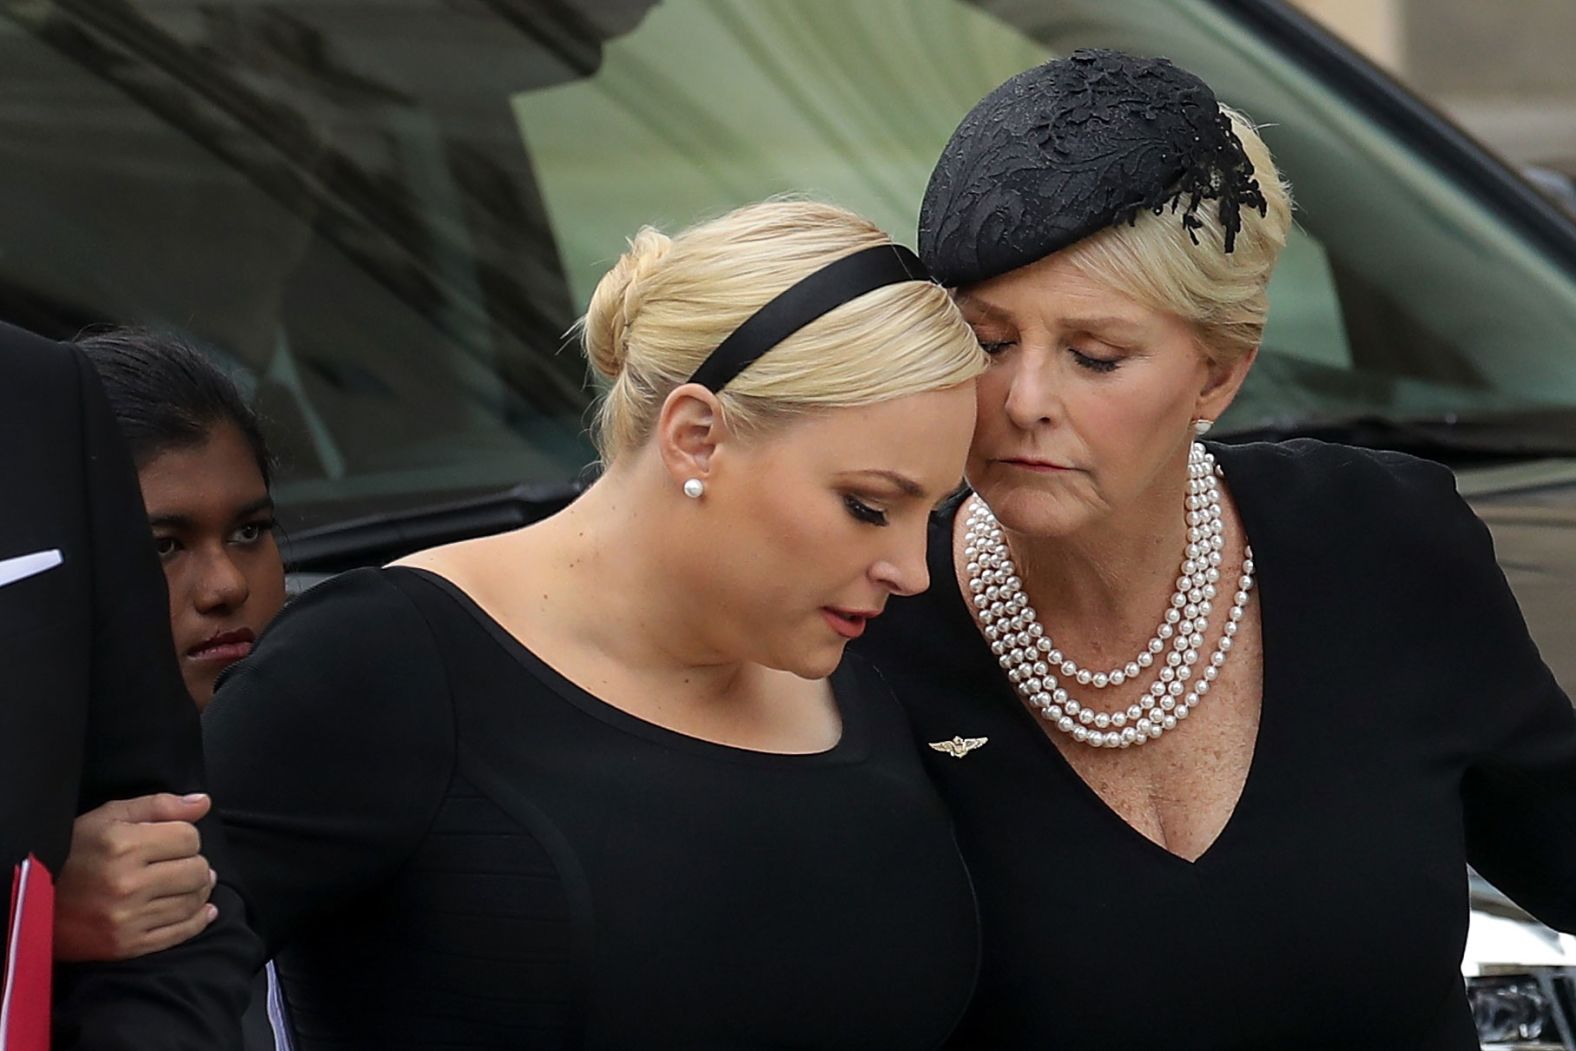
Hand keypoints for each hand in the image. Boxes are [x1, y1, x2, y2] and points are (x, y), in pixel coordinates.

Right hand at [53, 793, 218, 961]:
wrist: (34, 901)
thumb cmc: (74, 851)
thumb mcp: (109, 817)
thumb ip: (160, 806)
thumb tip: (203, 802)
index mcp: (123, 846)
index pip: (189, 838)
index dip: (187, 836)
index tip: (175, 841)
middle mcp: (127, 884)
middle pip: (196, 871)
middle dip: (196, 863)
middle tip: (185, 863)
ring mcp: (127, 919)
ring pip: (192, 902)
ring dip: (199, 890)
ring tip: (191, 883)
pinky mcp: (126, 946)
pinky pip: (179, 934)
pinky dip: (198, 920)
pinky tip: (204, 910)